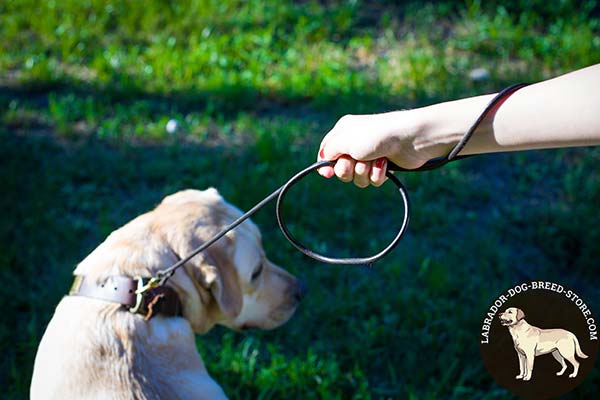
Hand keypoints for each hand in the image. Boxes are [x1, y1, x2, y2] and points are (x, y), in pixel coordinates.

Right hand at [316, 112, 433, 186]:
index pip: (326, 151)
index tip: (327, 174)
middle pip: (341, 168)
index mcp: (344, 132)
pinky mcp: (383, 165)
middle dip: (347, 170)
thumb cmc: (375, 136)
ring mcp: (370, 155)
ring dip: (364, 172)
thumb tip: (323, 160)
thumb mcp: (344, 141)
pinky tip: (385, 163)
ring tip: (374, 161)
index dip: (325, 165)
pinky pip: (372, 180)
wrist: (409, 139)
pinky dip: (377, 174)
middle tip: (356, 161)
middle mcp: (356, 143)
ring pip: (357, 177)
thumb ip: (328, 151)